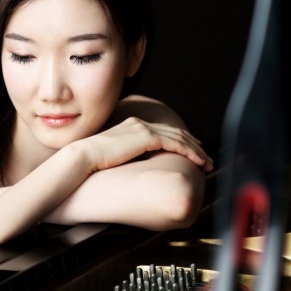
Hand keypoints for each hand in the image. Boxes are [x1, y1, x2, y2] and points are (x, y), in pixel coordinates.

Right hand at [81, 117, 213, 172]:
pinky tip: (198, 161)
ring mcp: (143, 128)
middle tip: (205, 156)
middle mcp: (139, 123)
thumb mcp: (112, 155)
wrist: (82, 157)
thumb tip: (130, 166)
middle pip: (174, 132)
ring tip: (207, 162)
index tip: (192, 148)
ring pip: (179, 137)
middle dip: (193, 144)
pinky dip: (190, 152)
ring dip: (196, 150)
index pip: (162, 131)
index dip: (180, 139)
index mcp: (131, 126)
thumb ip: (124, 154)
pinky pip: (175, 143)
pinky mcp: (145, 137)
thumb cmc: (91, 161)